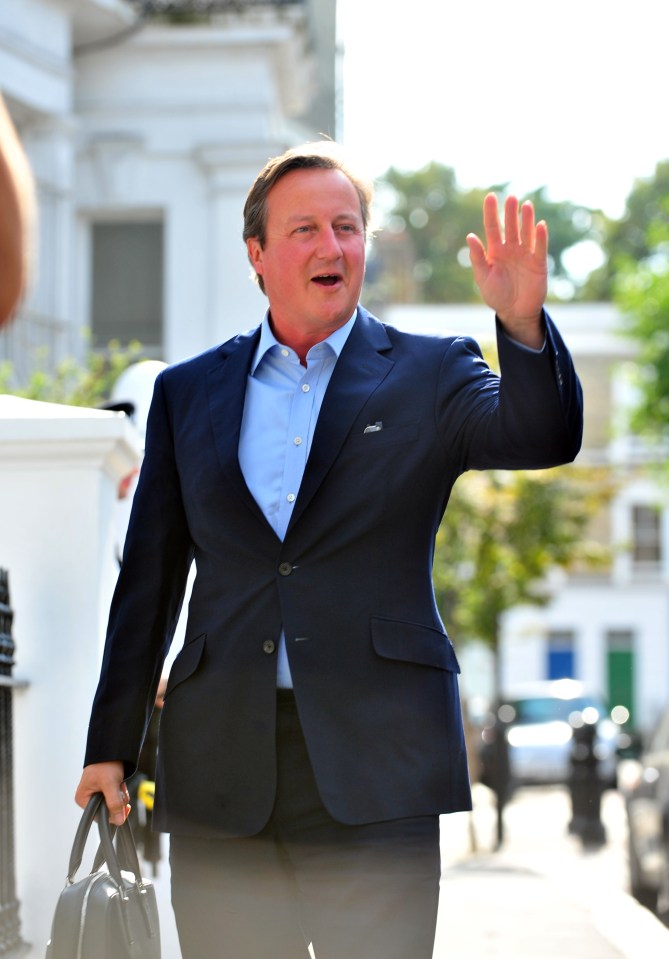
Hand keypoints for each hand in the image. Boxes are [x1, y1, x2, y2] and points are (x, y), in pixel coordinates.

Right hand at [75, 761, 129, 825]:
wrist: (112, 750)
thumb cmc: (105, 764)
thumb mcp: (110, 784)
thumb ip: (114, 803)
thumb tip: (119, 821)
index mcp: (83, 799)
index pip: (99, 817)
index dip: (113, 814)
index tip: (124, 808)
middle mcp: (88, 799)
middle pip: (107, 811)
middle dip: (117, 801)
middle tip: (119, 789)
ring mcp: (97, 795)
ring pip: (113, 805)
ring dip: (120, 796)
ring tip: (119, 783)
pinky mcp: (105, 790)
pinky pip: (115, 798)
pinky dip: (120, 792)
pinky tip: (120, 783)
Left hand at [467, 194, 546, 348]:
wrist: (514, 313)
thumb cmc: (496, 295)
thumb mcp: (483, 277)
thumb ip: (478, 257)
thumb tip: (470, 236)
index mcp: (495, 251)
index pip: (492, 227)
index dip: (491, 212)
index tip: (490, 197)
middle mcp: (511, 249)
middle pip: (510, 227)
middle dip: (510, 213)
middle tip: (511, 198)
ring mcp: (525, 255)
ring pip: (526, 233)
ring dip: (526, 220)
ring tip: (526, 205)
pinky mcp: (538, 263)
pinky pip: (539, 247)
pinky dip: (540, 237)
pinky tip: (540, 225)